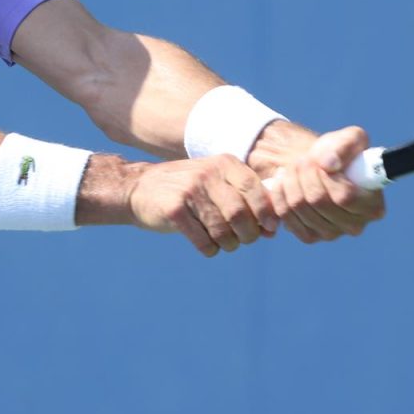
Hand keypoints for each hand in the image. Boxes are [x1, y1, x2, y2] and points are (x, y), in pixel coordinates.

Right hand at [126, 156, 278, 257]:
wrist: (139, 189)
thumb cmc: (189, 191)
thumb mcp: (217, 184)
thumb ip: (245, 201)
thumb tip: (273, 230)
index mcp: (224, 164)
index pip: (255, 189)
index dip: (266, 213)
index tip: (268, 229)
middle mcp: (208, 174)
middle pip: (241, 214)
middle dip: (248, 234)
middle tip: (242, 240)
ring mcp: (190, 191)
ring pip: (223, 230)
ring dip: (228, 244)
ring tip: (224, 243)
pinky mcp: (174, 210)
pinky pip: (203, 241)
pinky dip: (210, 249)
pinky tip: (206, 245)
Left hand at [256, 125, 385, 242]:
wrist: (320, 168)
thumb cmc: (340, 153)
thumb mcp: (351, 138)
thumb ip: (345, 146)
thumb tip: (329, 164)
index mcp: (373, 206)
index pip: (344, 196)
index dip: (324, 176)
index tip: (316, 159)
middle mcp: (355, 226)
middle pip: (318, 201)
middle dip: (304, 174)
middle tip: (301, 160)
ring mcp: (332, 234)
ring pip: (300, 207)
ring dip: (290, 181)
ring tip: (292, 167)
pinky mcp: (310, 236)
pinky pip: (287, 217)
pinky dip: (279, 196)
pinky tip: (281, 182)